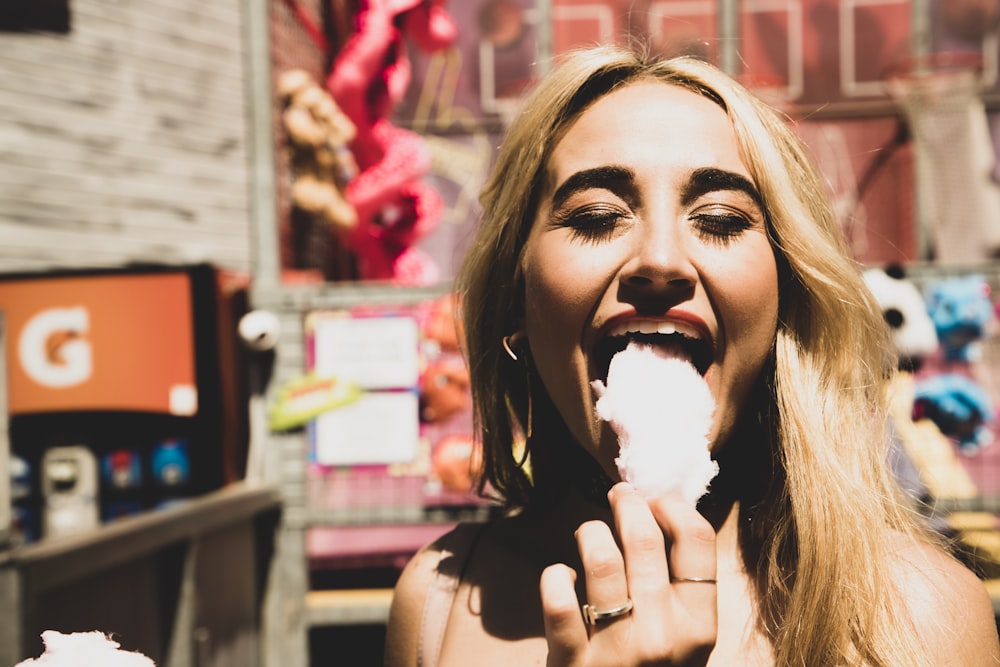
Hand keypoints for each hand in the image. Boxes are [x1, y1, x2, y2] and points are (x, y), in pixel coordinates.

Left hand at [540, 483, 717, 665]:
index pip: (697, 541)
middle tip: (618, 495)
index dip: (674, 506)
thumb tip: (662, 512)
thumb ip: (678, 588)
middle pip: (644, 539)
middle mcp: (663, 634)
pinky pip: (558, 597)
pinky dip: (555, 576)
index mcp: (698, 625)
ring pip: (601, 557)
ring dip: (590, 531)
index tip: (657, 500)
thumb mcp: (682, 640)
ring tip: (589, 532)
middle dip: (627, 503)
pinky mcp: (573, 661)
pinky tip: (560, 577)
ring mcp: (617, 648)